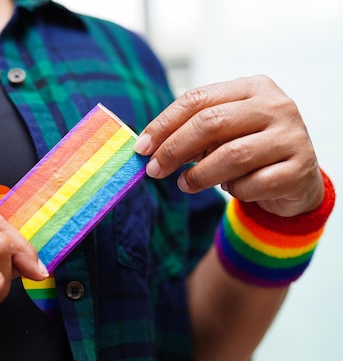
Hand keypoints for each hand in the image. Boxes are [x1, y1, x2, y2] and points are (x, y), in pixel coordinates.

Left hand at [134, 75, 323, 216]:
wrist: (297, 179)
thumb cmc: (249, 150)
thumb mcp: (221, 135)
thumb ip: (190, 134)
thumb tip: (148, 148)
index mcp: (252, 87)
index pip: (198, 99)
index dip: (164, 124)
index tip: (142, 147)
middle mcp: (276, 105)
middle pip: (212, 123)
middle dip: (174, 149)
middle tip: (154, 170)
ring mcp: (293, 135)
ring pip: (233, 155)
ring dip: (200, 175)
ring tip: (185, 184)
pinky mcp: (302, 168)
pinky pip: (255, 183)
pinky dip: (235, 191)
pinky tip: (232, 190)